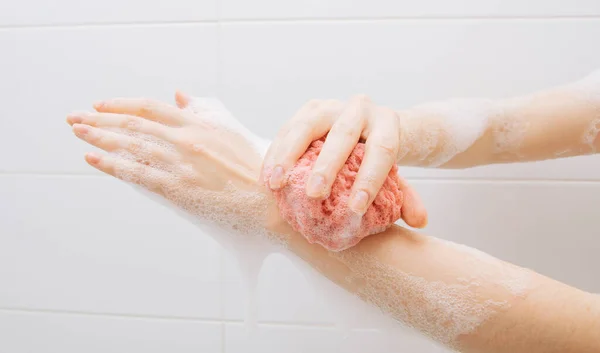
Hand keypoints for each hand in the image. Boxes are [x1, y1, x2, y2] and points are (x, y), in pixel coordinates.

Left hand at [66, 92, 277, 236]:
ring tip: (78, 133)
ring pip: (131, 146)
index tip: (101, 106)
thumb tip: (180, 95)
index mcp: (198, 125)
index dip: (122, 104)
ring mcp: (180, 165)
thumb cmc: (252, 168)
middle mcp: (186, 140)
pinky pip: (137, 173)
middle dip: (100, 120)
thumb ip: (203, 111)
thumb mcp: (229, 131)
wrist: (267, 202)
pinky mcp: (178, 189)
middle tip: (75, 118)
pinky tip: (94, 158)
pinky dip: (112, 164)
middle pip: (133, 124)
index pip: (150, 107)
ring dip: (100, 138)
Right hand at [261, 95, 427, 227]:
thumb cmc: (377, 157)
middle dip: (327, 165)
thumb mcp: (397, 175)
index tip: (356, 208)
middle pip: (344, 134)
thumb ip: (407, 198)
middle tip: (314, 194)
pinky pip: (288, 128)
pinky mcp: (309, 108)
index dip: (370, 179)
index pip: (382, 149)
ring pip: (308, 125)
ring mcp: (332, 105)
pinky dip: (276, 152)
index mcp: (388, 122)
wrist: (366, 125)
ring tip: (276, 183)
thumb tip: (419, 221)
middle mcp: (361, 109)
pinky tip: (268, 175)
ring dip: (289, 155)